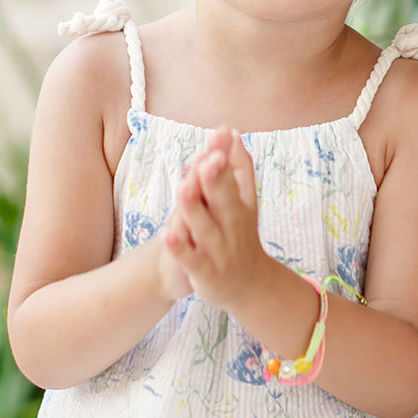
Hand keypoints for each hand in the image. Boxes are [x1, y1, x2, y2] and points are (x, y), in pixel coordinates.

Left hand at [160, 128, 270, 310]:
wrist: (250, 285)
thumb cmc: (241, 235)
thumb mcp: (245, 202)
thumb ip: (240, 168)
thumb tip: (233, 132)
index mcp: (240, 206)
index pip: (234, 176)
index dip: (227, 156)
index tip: (222, 132)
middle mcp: (232, 226)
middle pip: (223, 200)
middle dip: (216, 179)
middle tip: (210, 157)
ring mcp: (219, 250)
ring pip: (205, 228)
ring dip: (194, 208)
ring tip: (183, 187)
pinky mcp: (206, 273)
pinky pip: (192, 260)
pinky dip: (180, 249)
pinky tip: (167, 235)